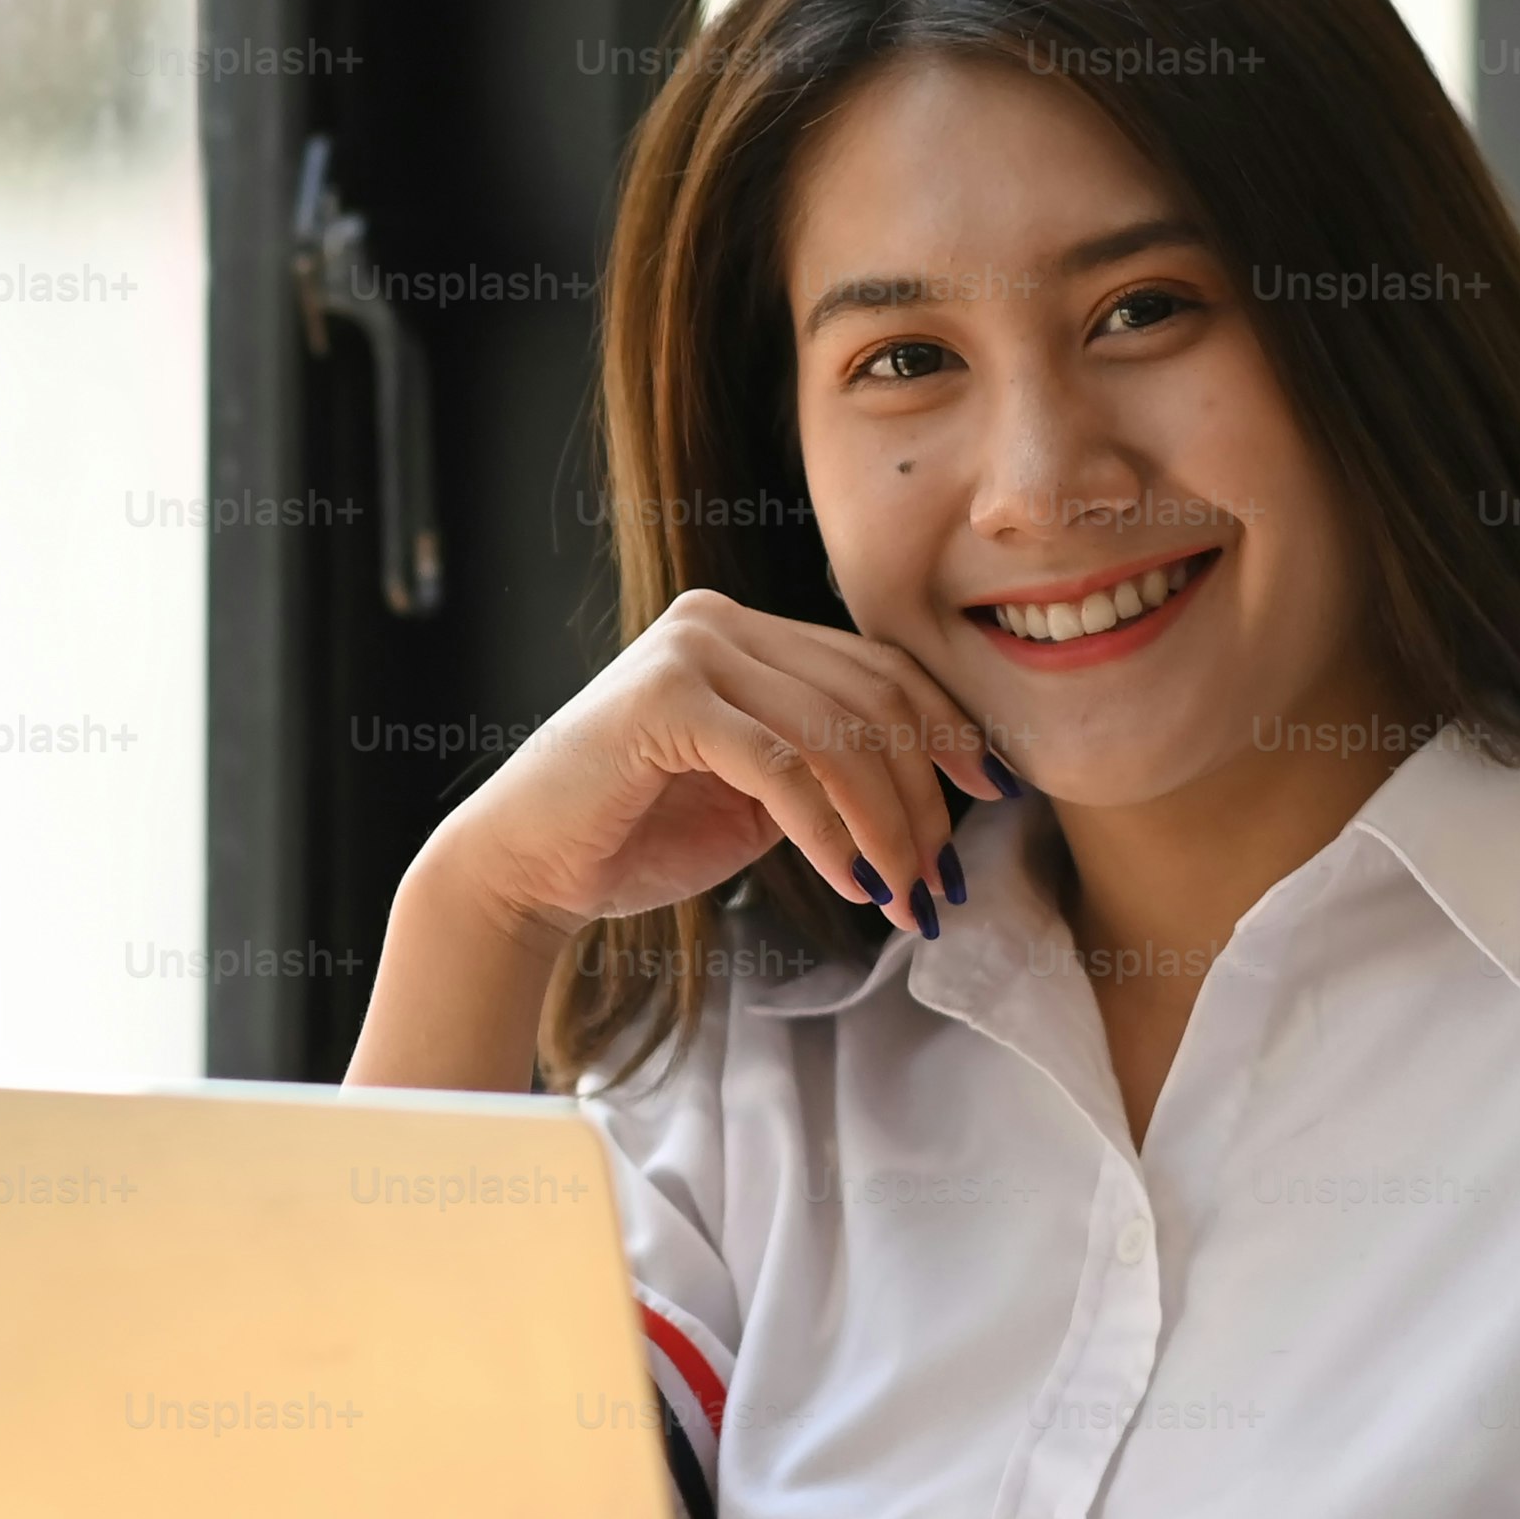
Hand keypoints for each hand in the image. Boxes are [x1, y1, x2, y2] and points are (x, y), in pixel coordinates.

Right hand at [417, 589, 1002, 940]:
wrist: (527, 868)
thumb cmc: (636, 836)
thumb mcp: (757, 795)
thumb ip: (827, 769)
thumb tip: (938, 797)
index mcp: (745, 630)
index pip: (877, 667)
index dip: (948, 728)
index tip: (992, 795)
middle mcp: (720, 621)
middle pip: (871, 697)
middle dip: (924, 796)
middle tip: (943, 880)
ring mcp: (691, 650)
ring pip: (837, 734)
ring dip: (887, 827)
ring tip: (904, 898)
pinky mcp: (666, 698)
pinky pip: (782, 766)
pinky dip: (829, 832)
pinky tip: (850, 883)